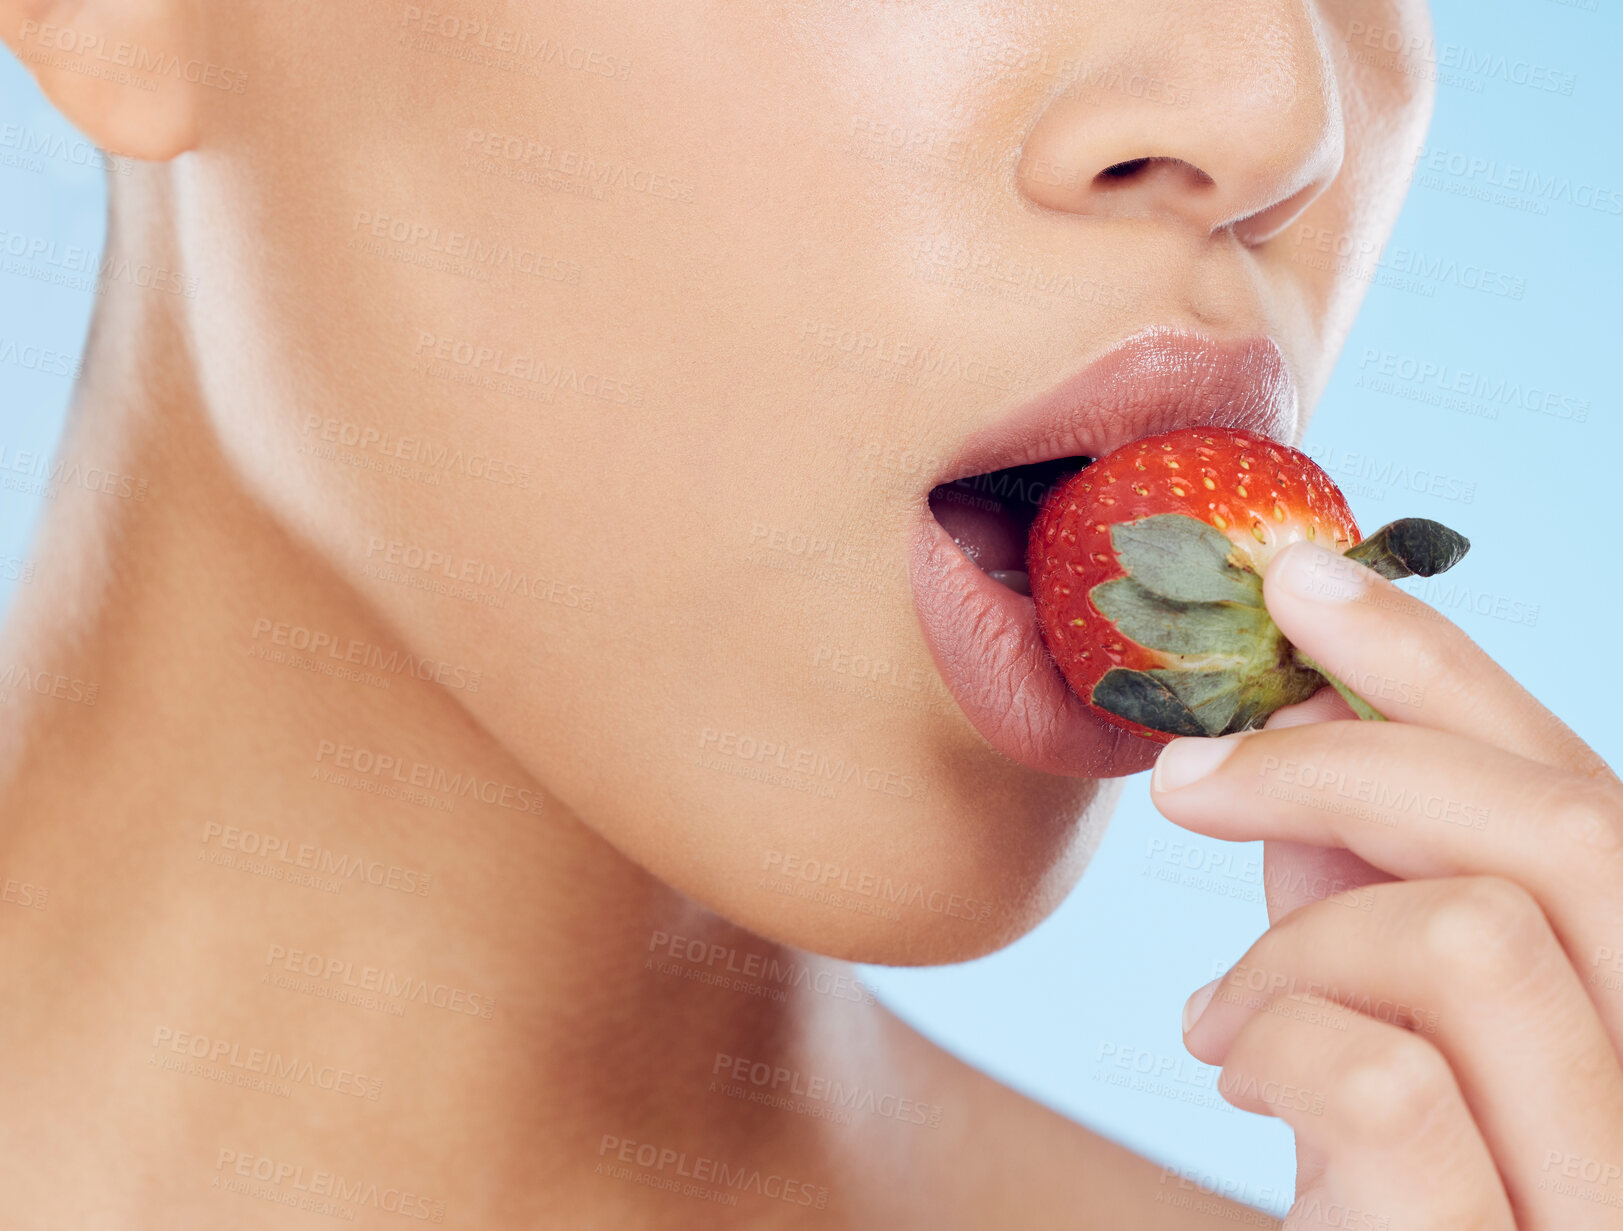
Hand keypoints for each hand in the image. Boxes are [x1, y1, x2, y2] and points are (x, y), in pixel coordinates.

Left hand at [1150, 540, 1622, 1229]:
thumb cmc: (1389, 1211)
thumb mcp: (1393, 1047)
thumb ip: (1378, 913)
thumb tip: (1306, 750)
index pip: (1597, 805)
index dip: (1448, 668)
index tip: (1303, 578)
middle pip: (1572, 833)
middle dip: (1347, 763)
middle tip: (1187, 776)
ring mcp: (1612, 1199)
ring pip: (1480, 936)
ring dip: (1300, 942)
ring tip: (1222, 1011)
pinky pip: (1386, 1084)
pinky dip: (1275, 1036)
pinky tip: (1230, 1069)